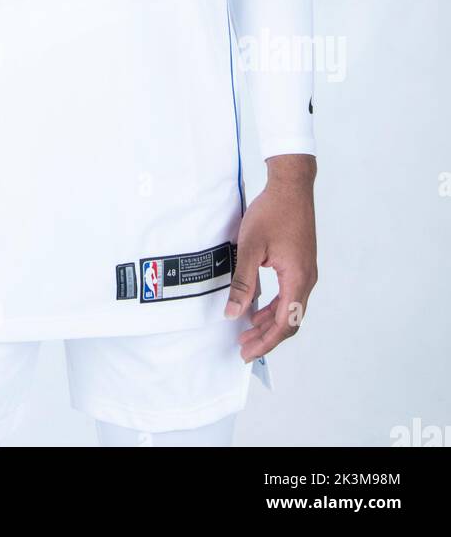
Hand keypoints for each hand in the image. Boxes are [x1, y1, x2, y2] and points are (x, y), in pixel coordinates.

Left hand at [224, 162, 316, 361]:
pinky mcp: (301, 264)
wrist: (291, 186)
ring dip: (270, 322)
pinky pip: (290, 294)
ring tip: (248, 330)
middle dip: (267, 336)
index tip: (247, 352)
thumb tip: (232, 313)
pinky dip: (275, 306)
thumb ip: (243, 283)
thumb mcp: (251, 247)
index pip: (284, 323)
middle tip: (244, 346)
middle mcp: (307, 280)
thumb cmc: (273, 212)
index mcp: (297, 279)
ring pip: (290, 308)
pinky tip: (259, 307)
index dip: (265, 342)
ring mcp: (306, 272)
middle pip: (289, 321)